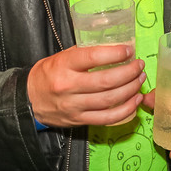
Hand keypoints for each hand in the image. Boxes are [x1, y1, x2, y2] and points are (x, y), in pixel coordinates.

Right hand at [27, 45, 145, 126]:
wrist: (30, 99)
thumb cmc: (49, 74)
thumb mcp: (62, 57)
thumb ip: (84, 54)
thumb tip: (114, 49)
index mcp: (64, 65)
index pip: (92, 57)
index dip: (115, 54)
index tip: (129, 50)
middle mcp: (69, 86)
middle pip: (106, 81)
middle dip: (128, 73)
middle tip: (139, 66)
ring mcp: (74, 106)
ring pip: (110, 100)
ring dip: (130, 90)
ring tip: (140, 80)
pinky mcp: (79, 121)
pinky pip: (107, 118)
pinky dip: (125, 110)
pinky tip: (135, 101)